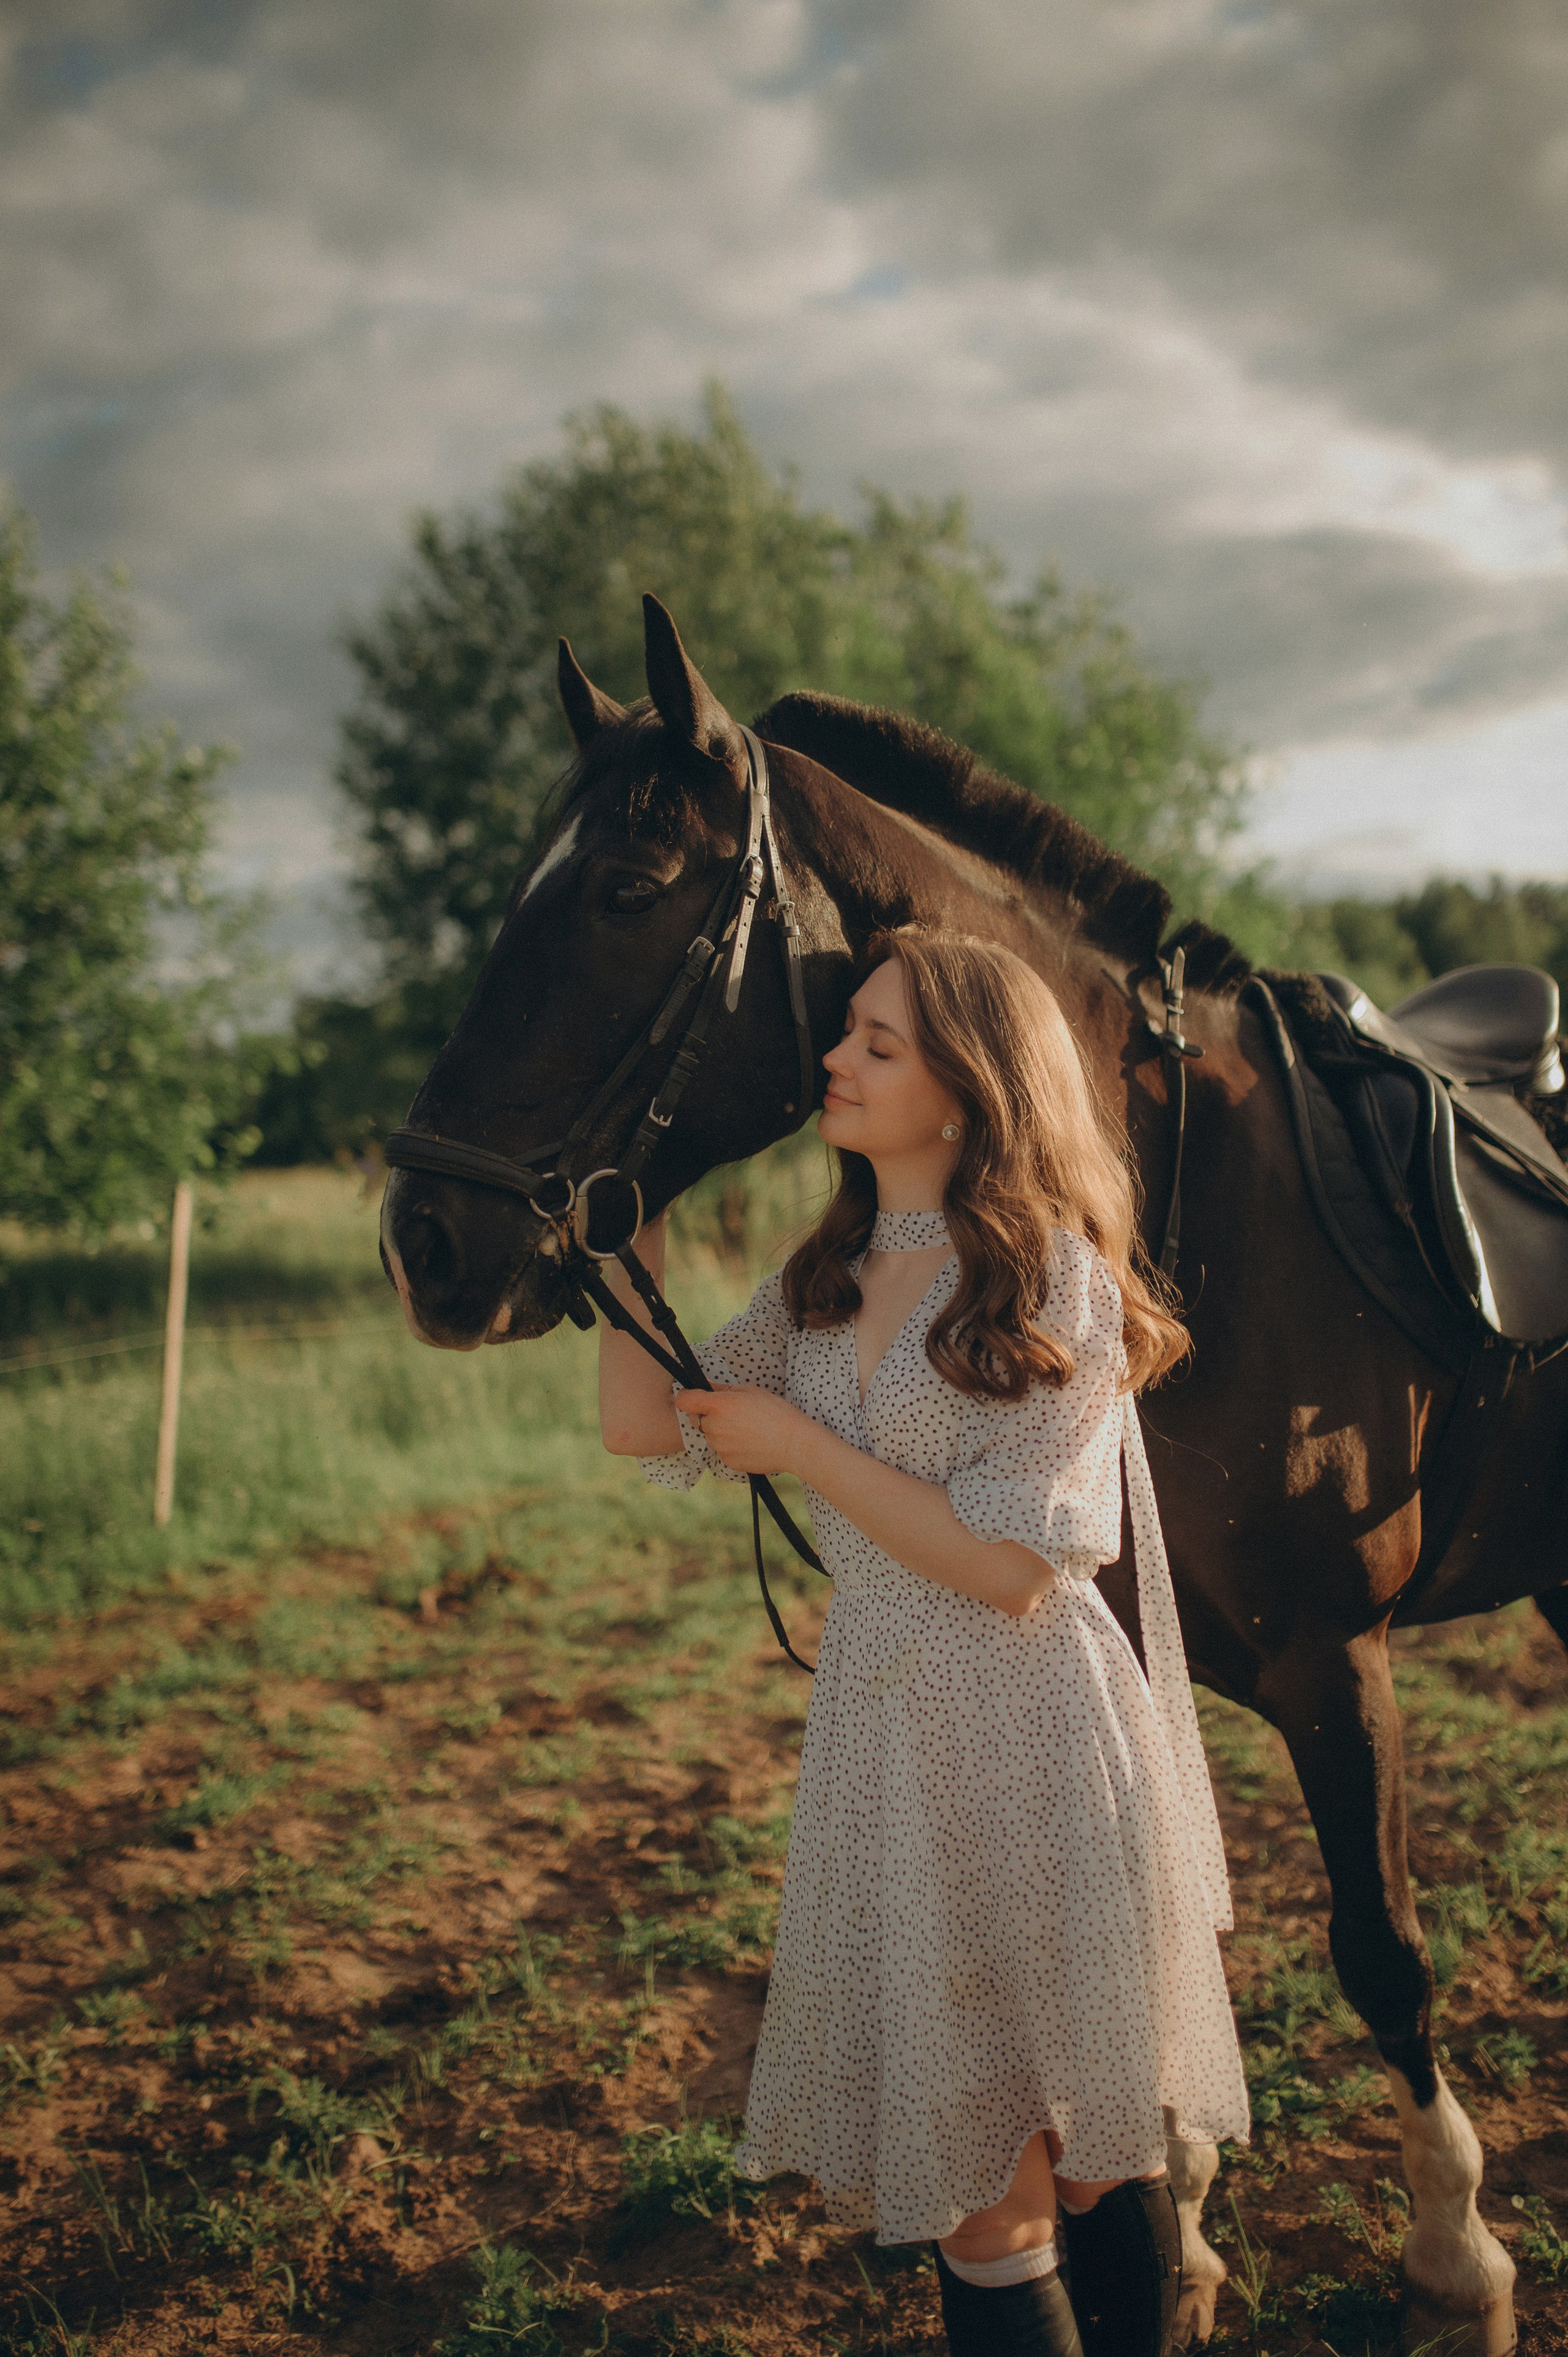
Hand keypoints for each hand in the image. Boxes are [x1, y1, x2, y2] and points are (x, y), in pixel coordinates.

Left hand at [671, 1384, 811, 1475]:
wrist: (793, 1444)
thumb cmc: (776, 1413)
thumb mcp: (751, 1392)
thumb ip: (724, 1389)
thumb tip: (707, 1386)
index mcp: (719, 1405)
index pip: (684, 1401)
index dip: (687, 1397)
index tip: (693, 1397)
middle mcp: (715, 1427)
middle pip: (698, 1420)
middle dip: (709, 1416)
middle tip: (732, 1414)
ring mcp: (720, 1447)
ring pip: (711, 1436)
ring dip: (721, 1432)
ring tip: (746, 1429)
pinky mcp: (728, 1461)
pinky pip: (722, 1451)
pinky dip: (731, 1447)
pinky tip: (750, 1442)